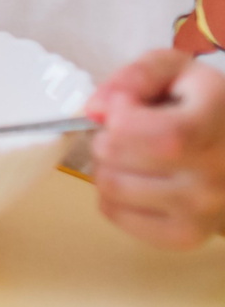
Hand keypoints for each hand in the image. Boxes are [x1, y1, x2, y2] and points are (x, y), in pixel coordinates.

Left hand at [86, 50, 224, 249]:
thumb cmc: (206, 105)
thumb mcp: (177, 70)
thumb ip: (136, 75)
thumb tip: (95, 109)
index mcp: (209, 126)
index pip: (132, 128)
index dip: (117, 114)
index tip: (129, 105)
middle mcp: (210, 176)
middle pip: (111, 155)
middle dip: (106, 136)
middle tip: (129, 131)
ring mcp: (200, 211)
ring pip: (109, 187)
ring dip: (106, 166)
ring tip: (132, 155)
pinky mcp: (186, 236)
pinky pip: (115, 215)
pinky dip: (112, 195)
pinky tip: (135, 179)